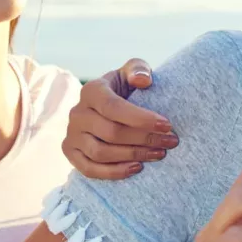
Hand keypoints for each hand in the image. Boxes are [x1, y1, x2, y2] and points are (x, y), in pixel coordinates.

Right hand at [63, 58, 178, 179]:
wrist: (107, 110)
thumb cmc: (125, 90)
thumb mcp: (132, 73)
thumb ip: (138, 69)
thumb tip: (143, 80)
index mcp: (91, 90)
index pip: (114, 107)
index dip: (141, 119)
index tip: (167, 125)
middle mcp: (77, 113)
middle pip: (111, 132)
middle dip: (144, 139)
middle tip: (170, 142)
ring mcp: (71, 134)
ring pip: (101, 153)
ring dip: (133, 156)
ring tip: (159, 154)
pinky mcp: (70, 153)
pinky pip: (90, 169)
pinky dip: (114, 172)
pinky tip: (138, 168)